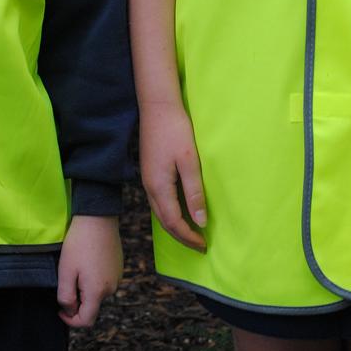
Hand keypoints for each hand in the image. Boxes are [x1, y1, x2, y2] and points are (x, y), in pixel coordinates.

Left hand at [56, 215, 121, 327]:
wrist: (98, 217)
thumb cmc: (79, 243)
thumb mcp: (66, 271)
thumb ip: (66, 297)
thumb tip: (70, 310)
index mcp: (98, 291)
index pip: (86, 320)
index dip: (71, 320)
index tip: (60, 309)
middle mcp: (112, 287)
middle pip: (92, 306)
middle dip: (78, 301)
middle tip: (67, 280)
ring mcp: (117, 276)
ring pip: (98, 292)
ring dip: (86, 288)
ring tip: (76, 268)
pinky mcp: (118, 266)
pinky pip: (105, 280)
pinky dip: (94, 278)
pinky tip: (87, 261)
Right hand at [139, 100, 206, 251]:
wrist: (157, 106)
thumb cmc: (175, 130)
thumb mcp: (189, 160)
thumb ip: (194, 191)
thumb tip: (200, 220)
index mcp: (159, 187)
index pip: (173, 222)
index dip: (189, 236)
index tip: (204, 244)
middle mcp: (149, 187)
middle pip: (164, 222)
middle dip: (181, 236)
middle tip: (199, 245)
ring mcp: (146, 179)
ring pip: (159, 212)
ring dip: (175, 225)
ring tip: (192, 232)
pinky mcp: (149, 171)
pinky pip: (158, 201)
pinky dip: (169, 212)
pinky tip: (180, 210)